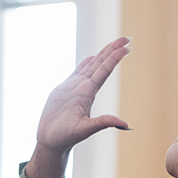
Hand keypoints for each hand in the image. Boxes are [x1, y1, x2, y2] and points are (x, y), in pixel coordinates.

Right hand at [26, 37, 130, 177]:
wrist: (51, 141)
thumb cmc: (66, 137)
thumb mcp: (85, 129)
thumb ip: (103, 123)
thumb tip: (125, 124)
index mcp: (88, 93)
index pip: (104, 71)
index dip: (115, 58)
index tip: (127, 47)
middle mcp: (84, 88)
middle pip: (101, 64)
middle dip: (113, 50)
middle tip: (127, 37)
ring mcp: (75, 88)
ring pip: (91, 66)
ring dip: (103, 54)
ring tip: (114, 43)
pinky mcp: (64, 90)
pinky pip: (77, 72)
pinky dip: (85, 63)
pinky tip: (92, 58)